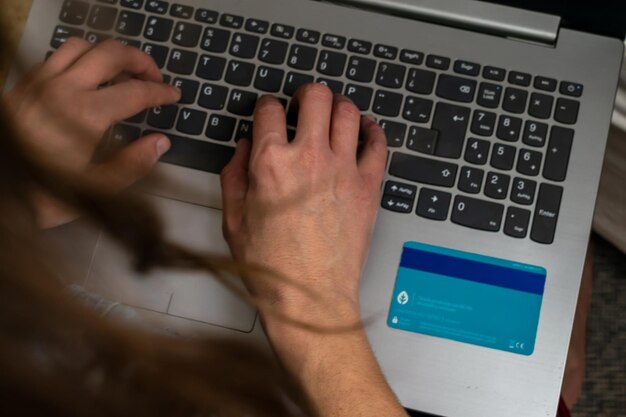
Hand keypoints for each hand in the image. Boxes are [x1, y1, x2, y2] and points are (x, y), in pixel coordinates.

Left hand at [3, 37, 180, 227]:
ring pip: (83, 46)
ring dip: (109, 54)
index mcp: (85, 114)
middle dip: (141, 61)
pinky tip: (88, 78)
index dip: (160, 92)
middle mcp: (63, 89)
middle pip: (111, 54)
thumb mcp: (97, 190)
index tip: (174, 96)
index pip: (135, 92)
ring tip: (123, 73)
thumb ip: (133, 164)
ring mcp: (40, 82)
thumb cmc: (46, 194)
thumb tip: (161, 141)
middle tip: (155, 78)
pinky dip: (81, 58)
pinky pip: (57, 55)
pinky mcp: (25, 84)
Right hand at [221, 85, 407, 416]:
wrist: (310, 298)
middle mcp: (310, 157)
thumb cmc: (270, 266)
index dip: (266, 107)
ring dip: (338, 107)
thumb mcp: (234, 220)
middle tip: (303, 106)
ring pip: (348, 111)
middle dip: (306, 95)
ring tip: (332, 117)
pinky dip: (372, 131)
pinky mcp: (369, 186)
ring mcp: (344, 169)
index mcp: (271, 163)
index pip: (269, 109)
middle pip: (315, 96)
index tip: (269, 114)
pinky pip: (378, 143)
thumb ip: (235, 175)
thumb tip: (244, 148)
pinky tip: (365, 131)